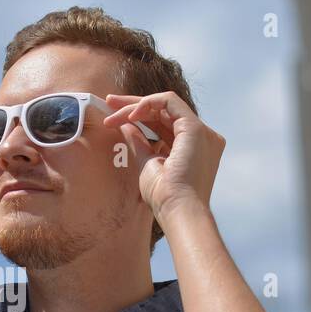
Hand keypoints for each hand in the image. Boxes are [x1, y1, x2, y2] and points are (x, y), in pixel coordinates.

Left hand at [102, 92, 224, 217]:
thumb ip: (140, 143)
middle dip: (134, 105)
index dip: (140, 116)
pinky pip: (169, 101)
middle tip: (109, 102)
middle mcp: (201, 137)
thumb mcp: (148, 164)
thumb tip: (127, 126)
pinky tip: (131, 115)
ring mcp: (201, 132)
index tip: (114, 118)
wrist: (178, 210)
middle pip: (164, 111)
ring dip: (136, 105)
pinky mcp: (195, 128)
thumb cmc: (164, 197)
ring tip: (112, 112)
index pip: (164, 123)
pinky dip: (148, 103)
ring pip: (165, 104)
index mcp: (193, 148)